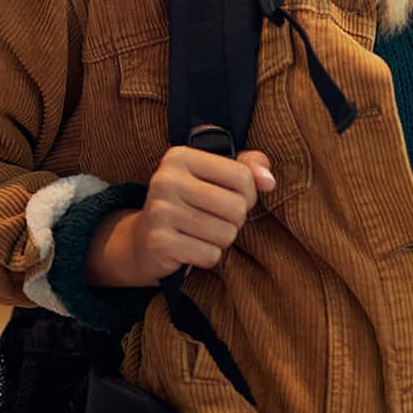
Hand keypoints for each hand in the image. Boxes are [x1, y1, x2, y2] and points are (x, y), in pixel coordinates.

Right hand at [86, 148, 274, 287]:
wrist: (143, 240)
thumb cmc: (190, 203)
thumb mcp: (215, 176)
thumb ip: (249, 167)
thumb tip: (269, 181)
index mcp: (180, 156)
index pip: (242, 176)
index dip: (248, 193)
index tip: (231, 197)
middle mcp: (166, 180)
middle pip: (236, 207)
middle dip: (235, 220)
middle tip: (215, 219)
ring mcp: (159, 212)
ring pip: (226, 234)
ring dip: (222, 239)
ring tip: (203, 233)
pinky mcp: (159, 242)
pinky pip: (210, 255)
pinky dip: (208, 256)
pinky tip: (191, 248)